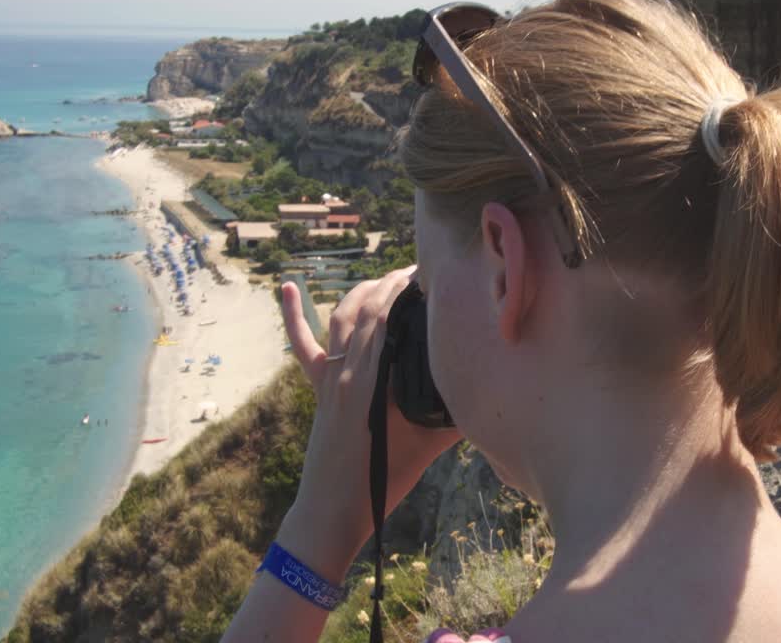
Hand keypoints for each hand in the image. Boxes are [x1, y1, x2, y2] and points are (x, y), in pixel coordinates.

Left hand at [279, 267, 462, 577]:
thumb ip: (458, 413)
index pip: (389, 314)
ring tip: (390, 278)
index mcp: (373, 379)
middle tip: (424, 271)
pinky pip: (302, 344)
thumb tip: (494, 384)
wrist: (334, 509)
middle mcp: (348, 369)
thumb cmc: (382, 481)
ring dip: (365, 290)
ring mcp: (329, 376)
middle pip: (369, 307)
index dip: (410, 286)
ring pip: (342, 316)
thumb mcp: (429, 444)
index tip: (436, 272)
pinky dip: (292, 313)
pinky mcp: (317, 387)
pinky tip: (286, 286)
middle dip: (395, 282)